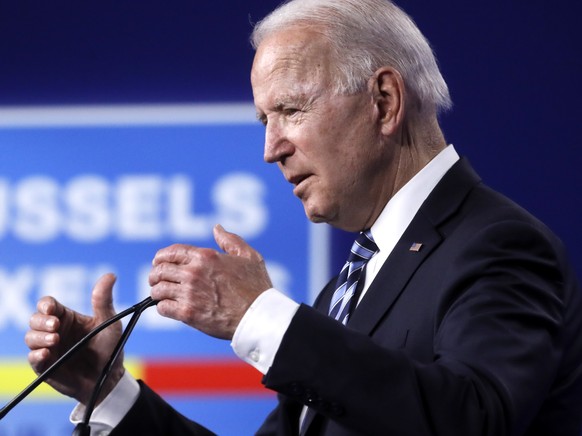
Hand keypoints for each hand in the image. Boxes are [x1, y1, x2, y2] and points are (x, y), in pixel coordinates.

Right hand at [25, 273, 123, 405]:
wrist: (110, 376)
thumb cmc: (110, 346)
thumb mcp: (109, 321)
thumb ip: (104, 300)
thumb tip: (110, 275)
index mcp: (67, 317)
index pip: (47, 305)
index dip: (45, 304)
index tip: (51, 308)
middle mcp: (54, 331)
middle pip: (34, 319)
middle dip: (41, 321)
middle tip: (56, 326)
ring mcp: (49, 348)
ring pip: (30, 337)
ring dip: (39, 337)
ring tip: (54, 340)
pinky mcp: (46, 366)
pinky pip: (33, 359)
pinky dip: (36, 355)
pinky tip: (46, 353)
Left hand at [149, 224, 272, 339]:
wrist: (258, 316)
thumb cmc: (256, 287)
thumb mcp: (249, 256)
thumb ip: (231, 240)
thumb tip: (217, 228)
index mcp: (205, 257)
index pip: (171, 252)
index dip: (161, 257)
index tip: (158, 262)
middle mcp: (194, 272)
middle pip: (160, 270)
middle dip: (155, 274)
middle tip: (155, 280)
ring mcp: (189, 293)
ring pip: (158, 289)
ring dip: (157, 292)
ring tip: (160, 295)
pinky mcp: (188, 313)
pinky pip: (163, 308)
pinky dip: (162, 307)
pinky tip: (168, 307)